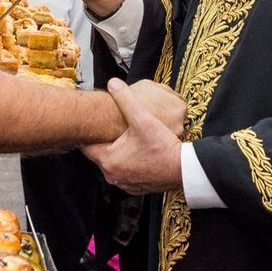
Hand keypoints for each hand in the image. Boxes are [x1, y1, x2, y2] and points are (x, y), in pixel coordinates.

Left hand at [84, 78, 183, 193]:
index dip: (90, 132)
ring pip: (113, 163)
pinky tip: (136, 151)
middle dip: (104, 140)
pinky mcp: (135, 187)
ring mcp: (124, 183)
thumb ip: (126, 99)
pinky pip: (125, 171)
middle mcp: (113, 176)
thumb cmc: (164, 148)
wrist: (184, 169)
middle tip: (108, 127)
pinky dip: (128, 162)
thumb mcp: (143, 119)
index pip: (86, 145)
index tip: (92, 123)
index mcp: (109, 161)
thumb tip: (113, 83)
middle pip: (100, 153)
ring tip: (123, 137)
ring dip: (117, 152)